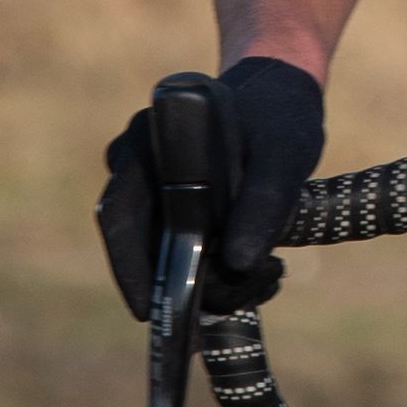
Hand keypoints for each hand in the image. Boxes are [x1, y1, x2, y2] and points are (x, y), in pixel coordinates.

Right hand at [96, 56, 325, 320]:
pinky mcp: (173, 205)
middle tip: (221, 310)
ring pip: (159, 249)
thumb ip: (264, 201)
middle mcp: (138, 164)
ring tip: (260, 281)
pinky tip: (252, 273)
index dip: (130, 268)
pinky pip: (178, 245)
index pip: (121, 216)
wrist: (281, 96)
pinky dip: (209, 268)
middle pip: (139, 242)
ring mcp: (151, 185)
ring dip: (199, 280)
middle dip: (174, 285)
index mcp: (150, 142)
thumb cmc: (278, 116)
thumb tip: (237, 264)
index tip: (151, 311)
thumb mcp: (285, 153)